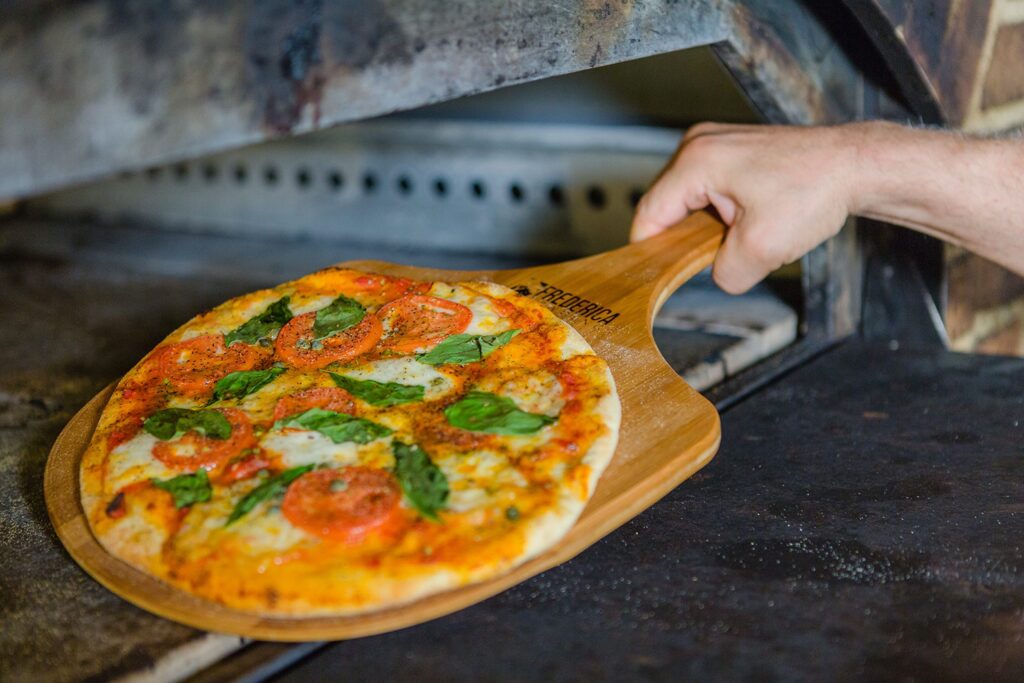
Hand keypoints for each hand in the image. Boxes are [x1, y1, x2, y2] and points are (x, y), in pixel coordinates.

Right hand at [631, 122, 864, 293]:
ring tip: (742, 236)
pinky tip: (749, 221)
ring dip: (708, 227)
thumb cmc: (816, 190)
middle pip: (666, 206)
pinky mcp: (731, 150)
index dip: (650, 252)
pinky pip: (708, 190)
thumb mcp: (762, 249)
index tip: (657, 279)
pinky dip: (722, 213)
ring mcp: (714, 143)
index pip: (649, 215)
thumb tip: (718, 275)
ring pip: (688, 201)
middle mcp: (698, 144)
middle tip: (718, 258)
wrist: (856, 166)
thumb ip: (725, 273)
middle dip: (686, 239)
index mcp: (695, 162)